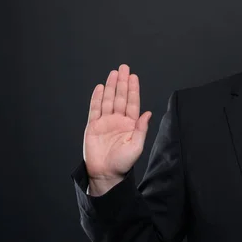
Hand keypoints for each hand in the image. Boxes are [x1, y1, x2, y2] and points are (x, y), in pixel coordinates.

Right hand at [83, 64, 151, 194]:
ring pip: (108, 100)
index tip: (133, 77)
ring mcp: (105, 122)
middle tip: (123, 68)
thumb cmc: (123, 163)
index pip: (132, 103)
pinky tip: (99, 87)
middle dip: (122, 82)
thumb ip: (141, 129)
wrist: (105, 174)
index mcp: (130, 124)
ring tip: (113, 73)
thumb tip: (148, 113)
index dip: (133, 89)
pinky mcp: (93, 126)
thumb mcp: (136, 146)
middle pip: (120, 97)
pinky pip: (95, 109)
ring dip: (110, 86)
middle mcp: (118, 121)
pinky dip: (97, 98)